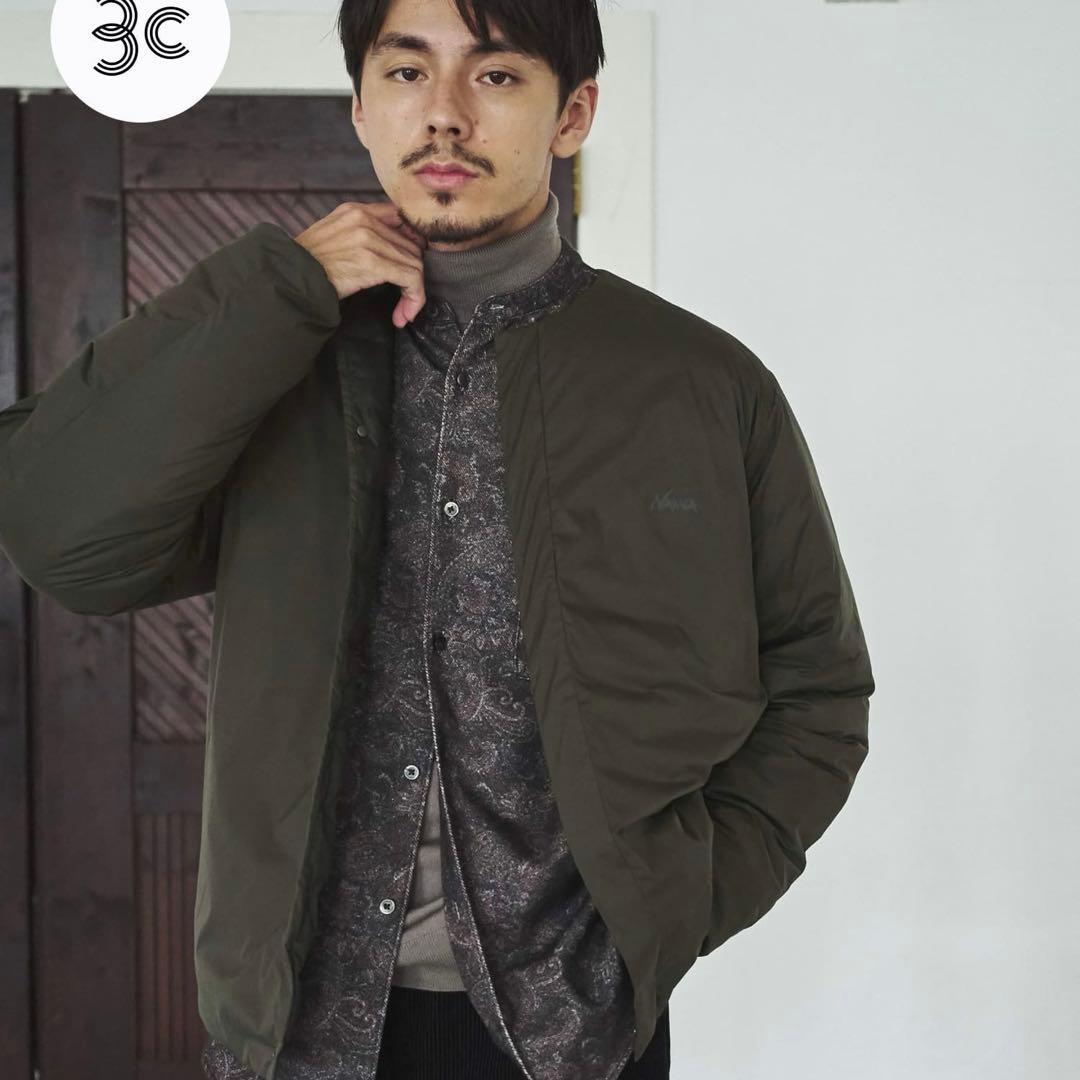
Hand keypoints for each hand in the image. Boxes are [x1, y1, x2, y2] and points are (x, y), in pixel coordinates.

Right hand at [293, 201, 428, 328]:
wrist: (288, 278)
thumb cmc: (308, 264)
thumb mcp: (333, 235)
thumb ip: (360, 234)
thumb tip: (393, 247)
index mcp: (356, 211)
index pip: (401, 218)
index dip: (414, 244)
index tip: (412, 266)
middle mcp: (365, 220)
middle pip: (411, 247)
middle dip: (413, 277)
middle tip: (407, 299)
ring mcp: (369, 240)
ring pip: (414, 264)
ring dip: (414, 294)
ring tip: (404, 312)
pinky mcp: (372, 263)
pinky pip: (410, 279)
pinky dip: (413, 299)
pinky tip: (403, 315)